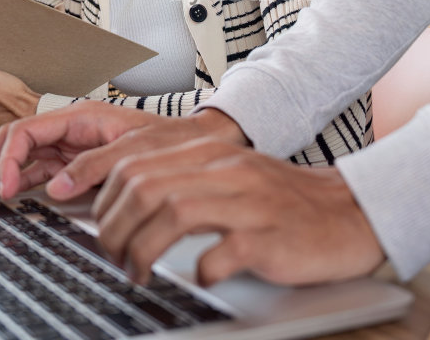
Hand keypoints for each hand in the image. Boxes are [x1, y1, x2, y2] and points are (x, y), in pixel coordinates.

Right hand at [0, 102, 248, 201]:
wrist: (197, 146)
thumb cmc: (170, 141)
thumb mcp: (134, 150)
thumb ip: (94, 165)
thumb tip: (56, 186)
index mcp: (81, 115)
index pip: (27, 130)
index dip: (7, 157)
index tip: (5, 186)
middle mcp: (71, 128)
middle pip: (14, 140)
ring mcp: (71, 146)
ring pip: (20, 156)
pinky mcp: (75, 163)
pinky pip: (37, 170)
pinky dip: (17, 183)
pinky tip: (6, 197)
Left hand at [93, 139, 384, 286]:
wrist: (348, 213)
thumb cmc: (284, 204)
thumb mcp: (229, 178)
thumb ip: (181, 179)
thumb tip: (123, 200)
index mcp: (210, 152)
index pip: (134, 160)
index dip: (97, 189)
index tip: (81, 212)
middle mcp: (225, 170)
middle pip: (144, 186)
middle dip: (113, 228)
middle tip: (113, 256)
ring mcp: (247, 202)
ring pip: (171, 212)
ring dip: (142, 250)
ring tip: (139, 272)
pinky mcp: (267, 238)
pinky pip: (217, 253)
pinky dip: (198, 270)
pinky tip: (198, 277)